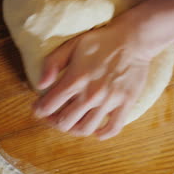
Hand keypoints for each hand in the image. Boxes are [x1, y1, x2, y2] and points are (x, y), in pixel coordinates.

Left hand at [33, 24, 151, 139]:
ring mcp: (109, 101)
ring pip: (85, 129)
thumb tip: (40, 84)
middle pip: (64, 122)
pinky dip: (103, 134)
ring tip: (74, 122)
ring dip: (75, 129)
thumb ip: (52, 63)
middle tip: (55, 116)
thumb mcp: (72, 44)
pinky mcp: (125, 103)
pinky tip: (97, 131)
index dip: (39, 109)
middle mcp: (91, 94)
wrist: (133, 39)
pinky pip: (113, 128)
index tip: (40, 108)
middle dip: (54, 121)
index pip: (48, 106)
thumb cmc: (102, 40)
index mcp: (75, 79)